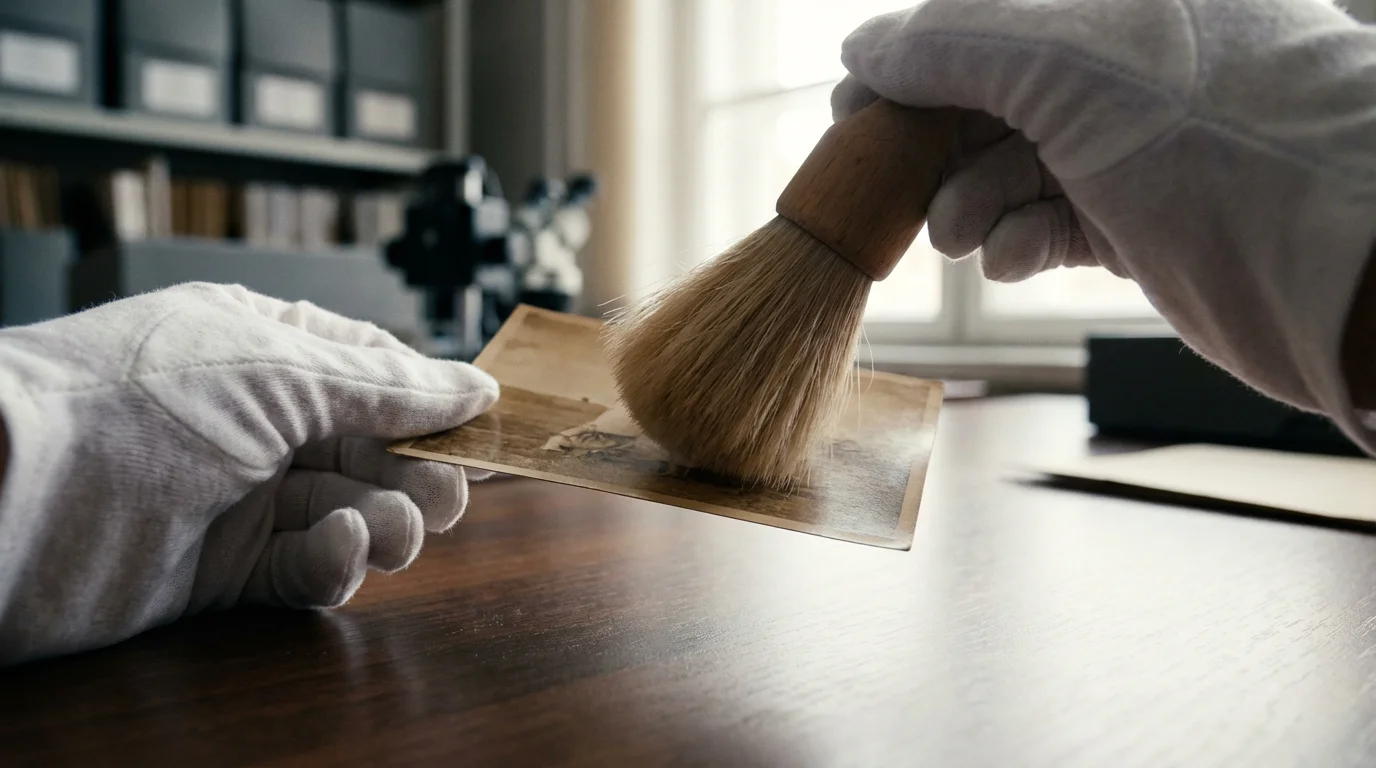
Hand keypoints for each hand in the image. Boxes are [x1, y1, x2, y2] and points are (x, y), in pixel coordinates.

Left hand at [0, 283, 497, 663]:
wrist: (12, 491)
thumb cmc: (137, 397)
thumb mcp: (281, 370)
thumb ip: (388, 387)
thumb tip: (475, 387)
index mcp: (266, 349)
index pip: (376, 373)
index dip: (435, 403)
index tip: (489, 429)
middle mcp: (257, 421)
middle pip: (373, 450)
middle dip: (419, 472)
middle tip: (450, 494)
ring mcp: (240, 496)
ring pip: (350, 512)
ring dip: (388, 521)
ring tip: (398, 528)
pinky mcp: (223, 571)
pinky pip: (306, 570)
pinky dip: (336, 562)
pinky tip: (341, 548)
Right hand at [833, 0, 1375, 449]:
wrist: (1340, 266)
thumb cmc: (1222, 136)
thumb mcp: (1070, 59)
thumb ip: (957, 44)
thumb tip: (865, 49)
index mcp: (1117, 1)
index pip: (985, 19)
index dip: (912, 60)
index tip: (853, 105)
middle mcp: (1126, 66)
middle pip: (991, 94)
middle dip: (932, 140)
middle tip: (880, 183)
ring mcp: (1136, 147)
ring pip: (1013, 164)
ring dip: (968, 200)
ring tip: (952, 234)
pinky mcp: (1140, 223)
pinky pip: (1051, 223)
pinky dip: (1018, 241)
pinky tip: (1010, 258)